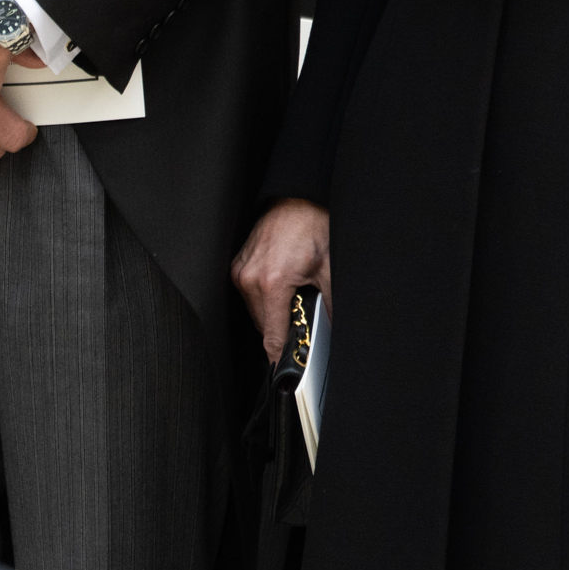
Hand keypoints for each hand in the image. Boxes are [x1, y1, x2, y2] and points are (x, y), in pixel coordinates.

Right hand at [232, 199, 331, 362]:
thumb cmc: (312, 226)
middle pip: (263, 326)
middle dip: (282, 330)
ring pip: (255, 313)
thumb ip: (330, 303)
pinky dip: (264, 299)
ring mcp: (239, 272)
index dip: (281, 355)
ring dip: (273, 313)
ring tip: (293, 297)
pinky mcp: (236, 267)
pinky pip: (248, 295)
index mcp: (272, 283)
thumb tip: (331, 329)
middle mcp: (250, 280)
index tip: (284, 370)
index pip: (272, 335)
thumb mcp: (329, 268)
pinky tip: (281, 286)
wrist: (296, 199)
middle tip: (301, 323)